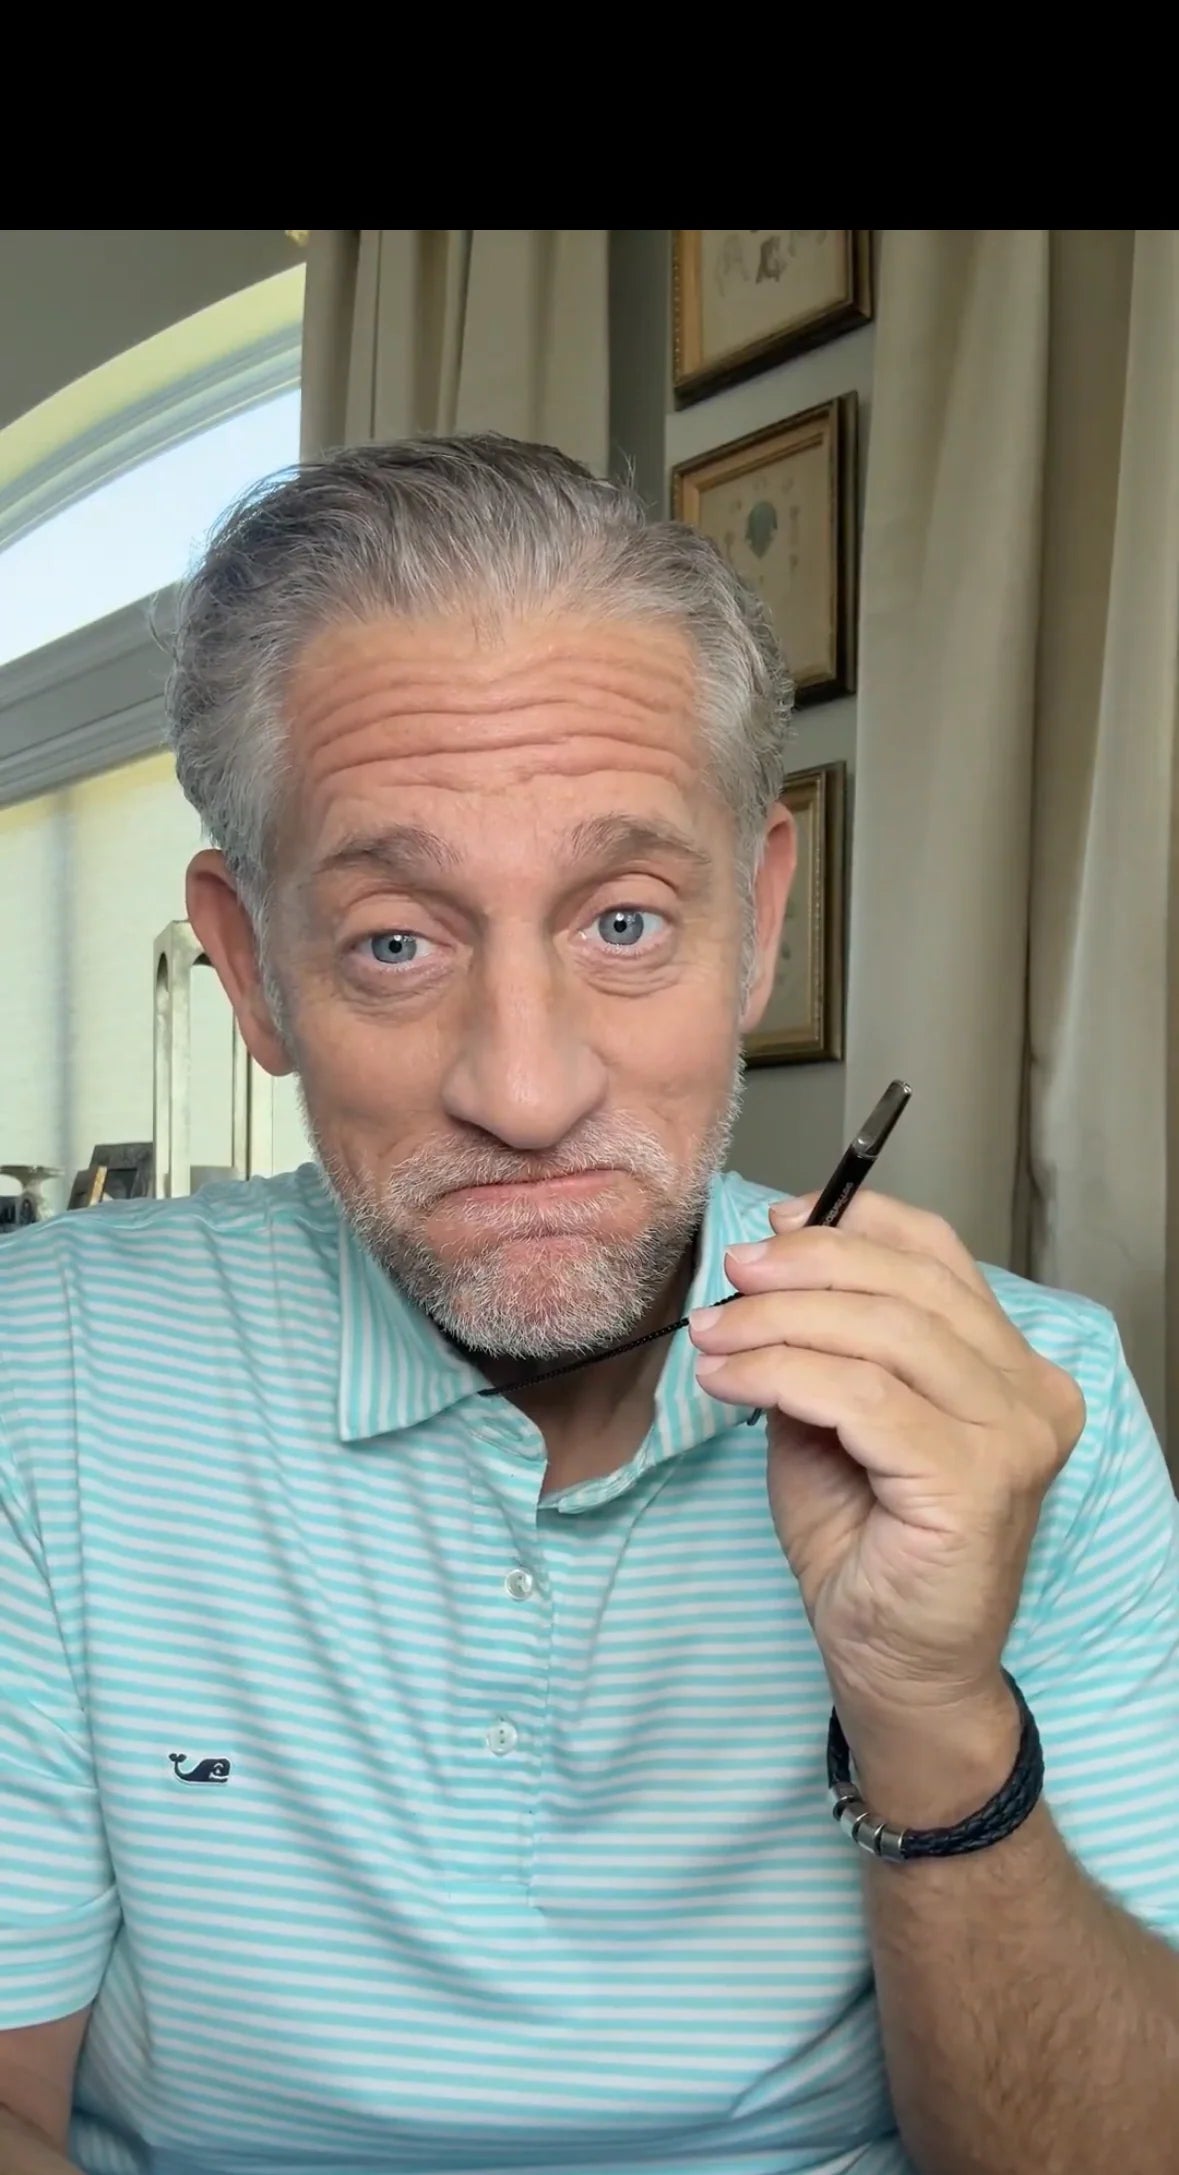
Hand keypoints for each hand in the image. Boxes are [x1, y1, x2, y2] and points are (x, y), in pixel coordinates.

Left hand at [689, 1190, 1084, 1799]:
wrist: (897, 1670)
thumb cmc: (869, 1549)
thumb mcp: (835, 1422)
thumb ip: (824, 1348)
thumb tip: (767, 1268)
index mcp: (1012, 1369)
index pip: (941, 1259)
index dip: (855, 1224)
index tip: (775, 1224)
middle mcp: (1031, 1395)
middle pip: (909, 1287)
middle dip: (806, 1268)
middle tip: (732, 1275)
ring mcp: (1012, 1439)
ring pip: (882, 1335)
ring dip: (779, 1322)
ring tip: (713, 1334)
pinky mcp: (973, 1483)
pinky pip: (861, 1398)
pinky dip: (782, 1374)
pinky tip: (729, 1381)